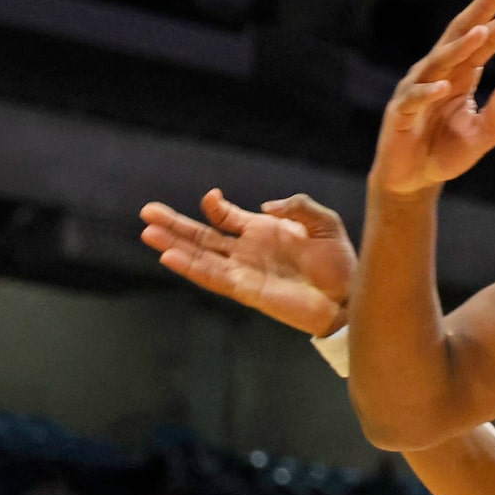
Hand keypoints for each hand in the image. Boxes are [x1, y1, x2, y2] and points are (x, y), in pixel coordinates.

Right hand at [139, 191, 356, 336]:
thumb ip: (298, 206)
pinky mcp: (246, 290)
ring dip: (174, 245)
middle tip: (146, 212)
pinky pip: (213, 278)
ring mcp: (243, 271)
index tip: (212, 198)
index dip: (215, 206)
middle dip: (174, 224)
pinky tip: (170, 258)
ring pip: (200, 256)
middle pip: (202, 236)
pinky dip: (191, 268)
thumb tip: (265, 206)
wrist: (348, 296)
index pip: (225, 217)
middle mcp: (246, 250)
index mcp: (261, 230)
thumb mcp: (324, 222)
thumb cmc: (339, 261)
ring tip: (148, 233)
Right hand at [370, 0, 494, 197]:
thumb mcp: (483, 134)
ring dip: (460, 47)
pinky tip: (445, 87)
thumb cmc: (447, 152)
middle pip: (461, 34)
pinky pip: (415, 99)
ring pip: (439, 61)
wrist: (412, 179)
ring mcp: (418, 89)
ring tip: (482, 32)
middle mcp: (440, 73)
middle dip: (482, 9)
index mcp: (463, 74)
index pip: (487, 42)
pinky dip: (429, 92)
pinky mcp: (400, 113)